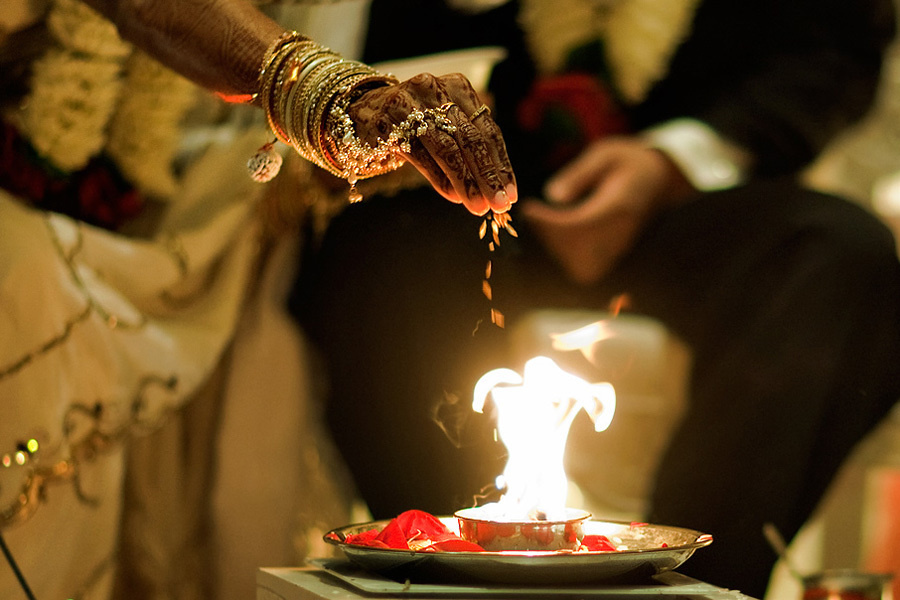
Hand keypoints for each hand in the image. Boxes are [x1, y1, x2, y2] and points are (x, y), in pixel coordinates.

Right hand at [348, 73, 516, 215]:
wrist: (361, 108)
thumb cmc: (413, 121)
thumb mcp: (444, 122)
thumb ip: (468, 146)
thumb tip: (496, 187)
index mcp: (457, 87)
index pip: (487, 129)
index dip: (502, 163)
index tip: (511, 193)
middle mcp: (436, 89)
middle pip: (471, 139)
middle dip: (488, 176)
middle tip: (499, 204)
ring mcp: (410, 103)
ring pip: (447, 147)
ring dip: (466, 181)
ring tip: (477, 206)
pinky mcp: (389, 121)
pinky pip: (420, 154)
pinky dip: (439, 178)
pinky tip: (453, 196)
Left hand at [521, 137, 694, 283]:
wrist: (661, 181)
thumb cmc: (629, 162)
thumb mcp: (606, 154)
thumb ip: (580, 174)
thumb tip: (553, 196)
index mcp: (621, 205)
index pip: (581, 225)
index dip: (550, 223)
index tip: (528, 208)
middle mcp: (622, 232)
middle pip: (579, 254)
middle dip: (549, 239)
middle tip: (533, 214)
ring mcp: (619, 248)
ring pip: (581, 268)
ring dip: (555, 249)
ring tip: (542, 222)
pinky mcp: (614, 257)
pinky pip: (585, 270)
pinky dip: (563, 256)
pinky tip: (553, 233)